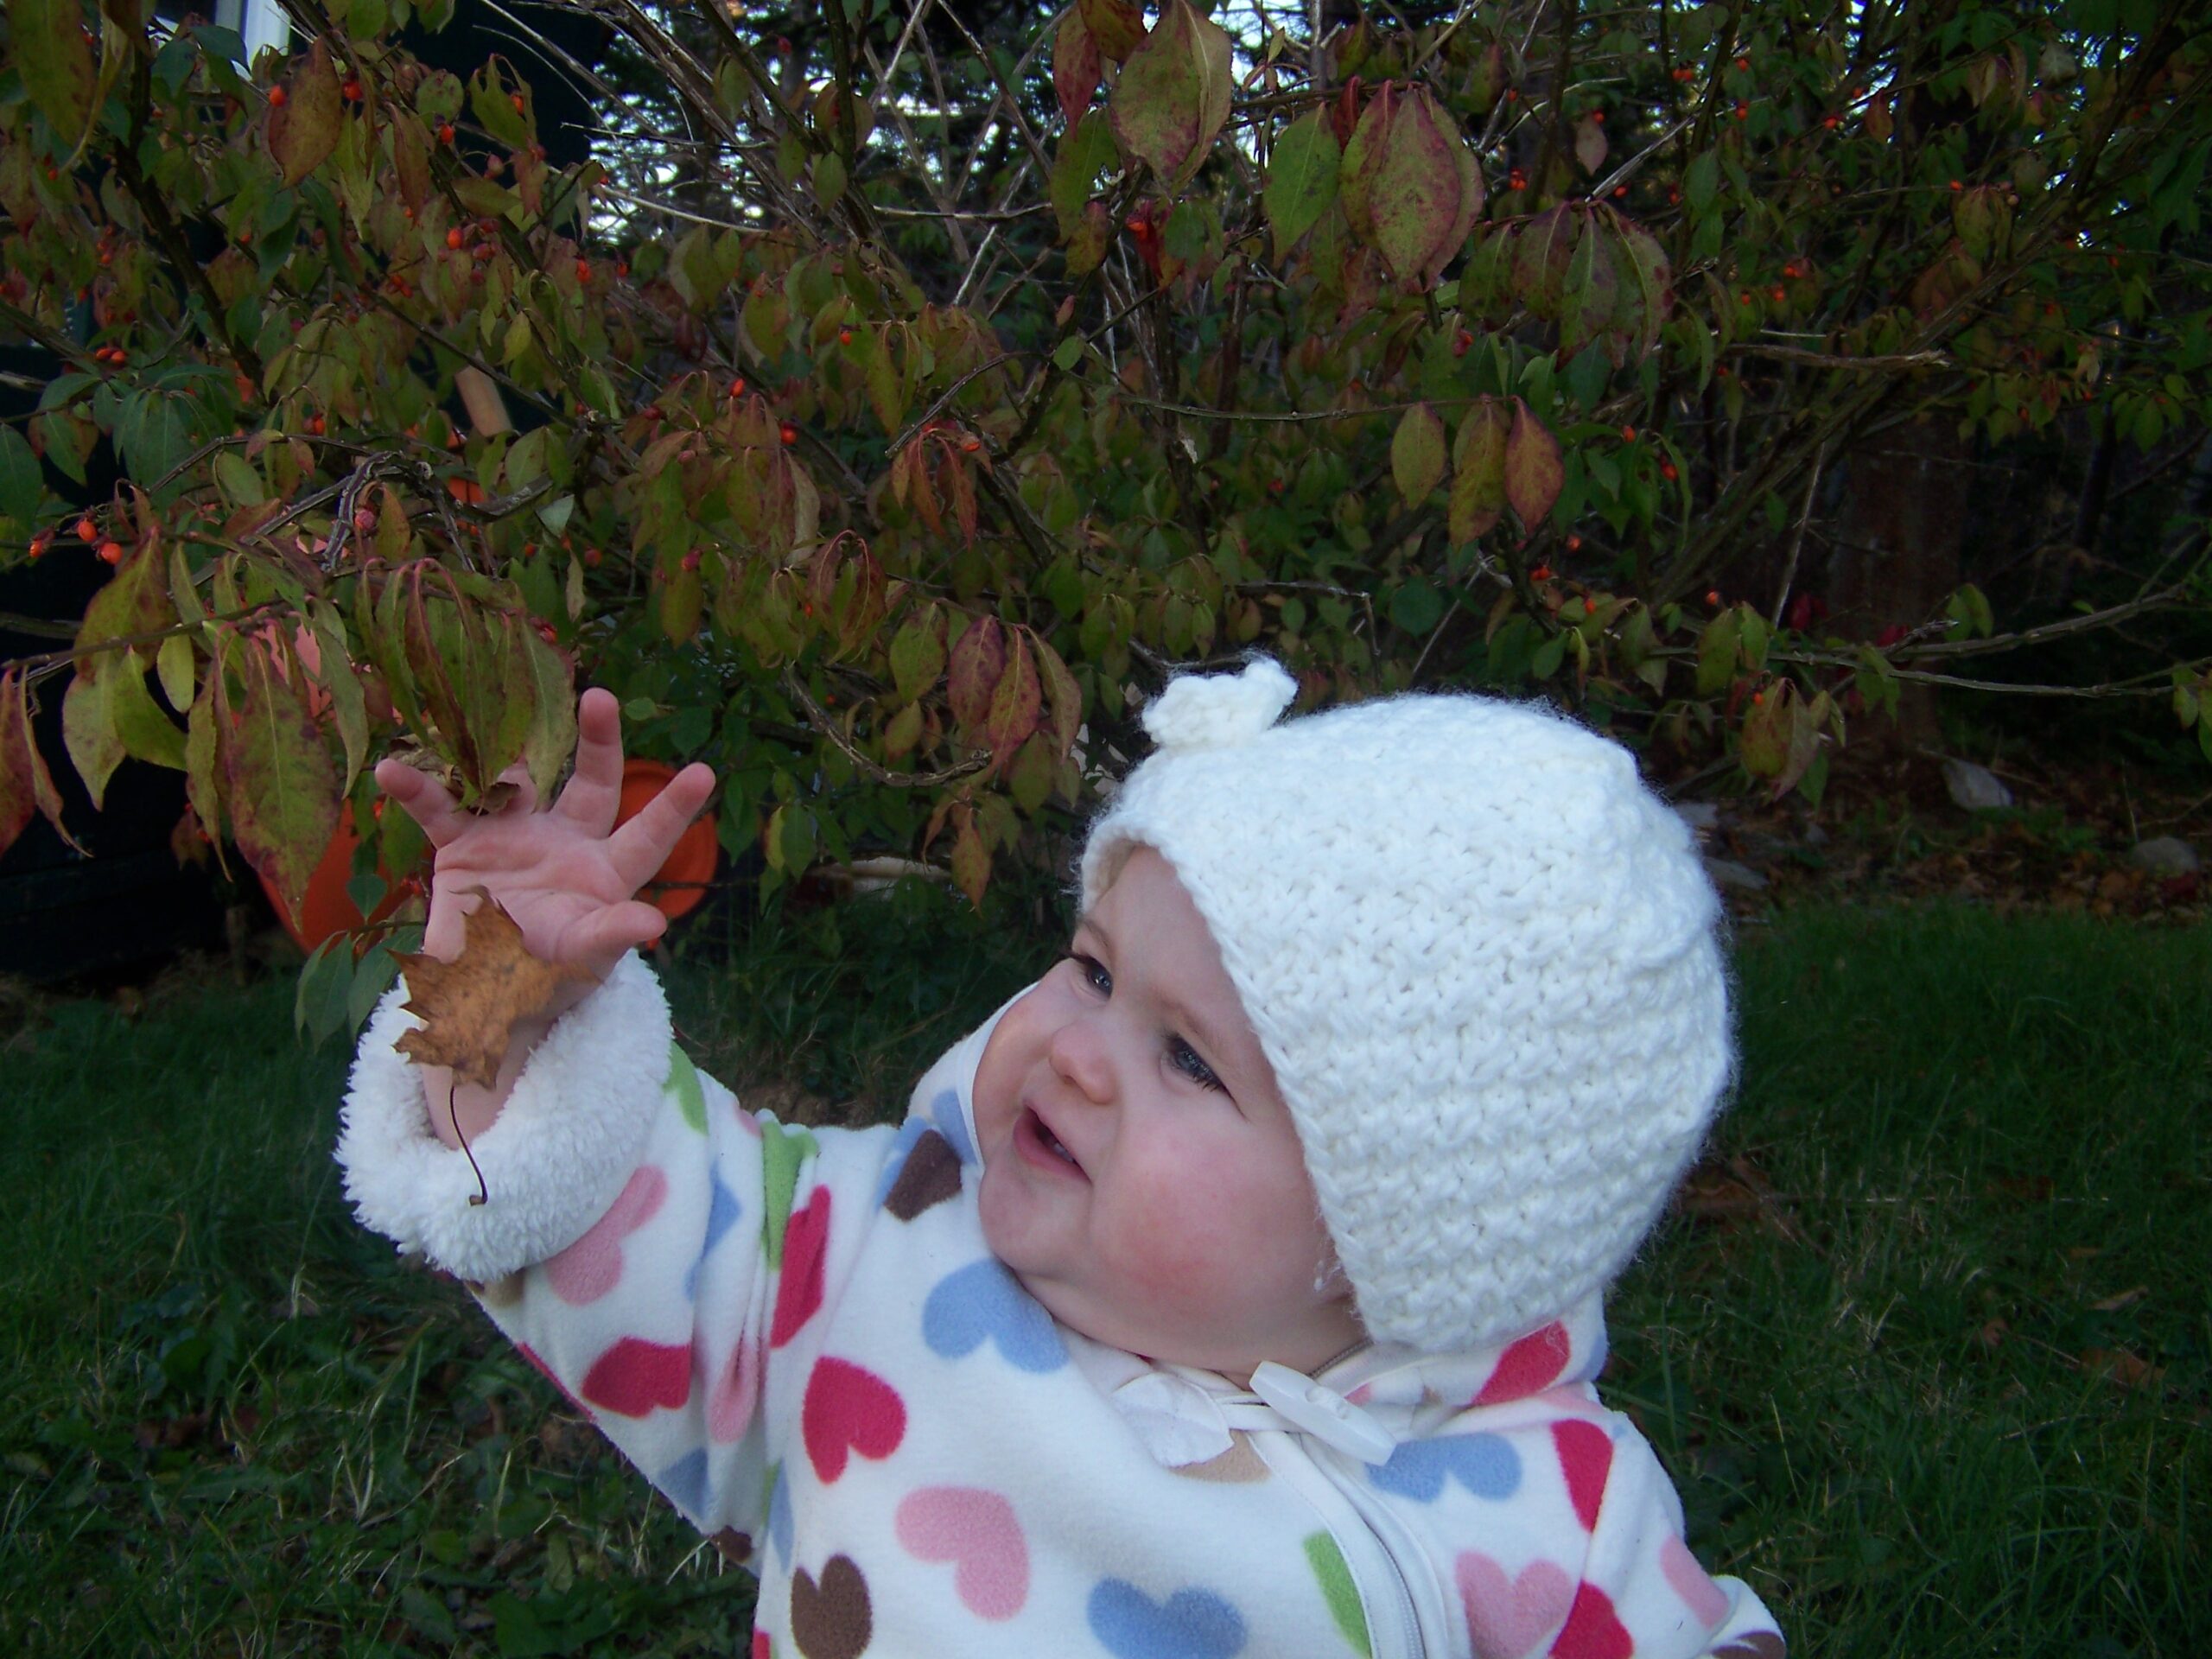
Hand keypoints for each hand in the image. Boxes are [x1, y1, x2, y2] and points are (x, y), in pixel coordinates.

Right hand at [375, 689, 715, 1146]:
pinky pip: (440, 810)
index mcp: (605, 872)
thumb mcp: (581, 959)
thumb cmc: (547, 978)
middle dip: (600, 742)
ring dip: (501, 764)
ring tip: (492, 757)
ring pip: (514, 784)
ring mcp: (515, 837)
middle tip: (601, 698)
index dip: (673, 806)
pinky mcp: (463, 845)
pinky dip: (417, 790)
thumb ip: (611, 936)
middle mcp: (567, 842)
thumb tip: (655, 922)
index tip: (705, 772)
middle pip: (593, 784)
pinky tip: (392, 772)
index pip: (647, 834)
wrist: (482, 995)